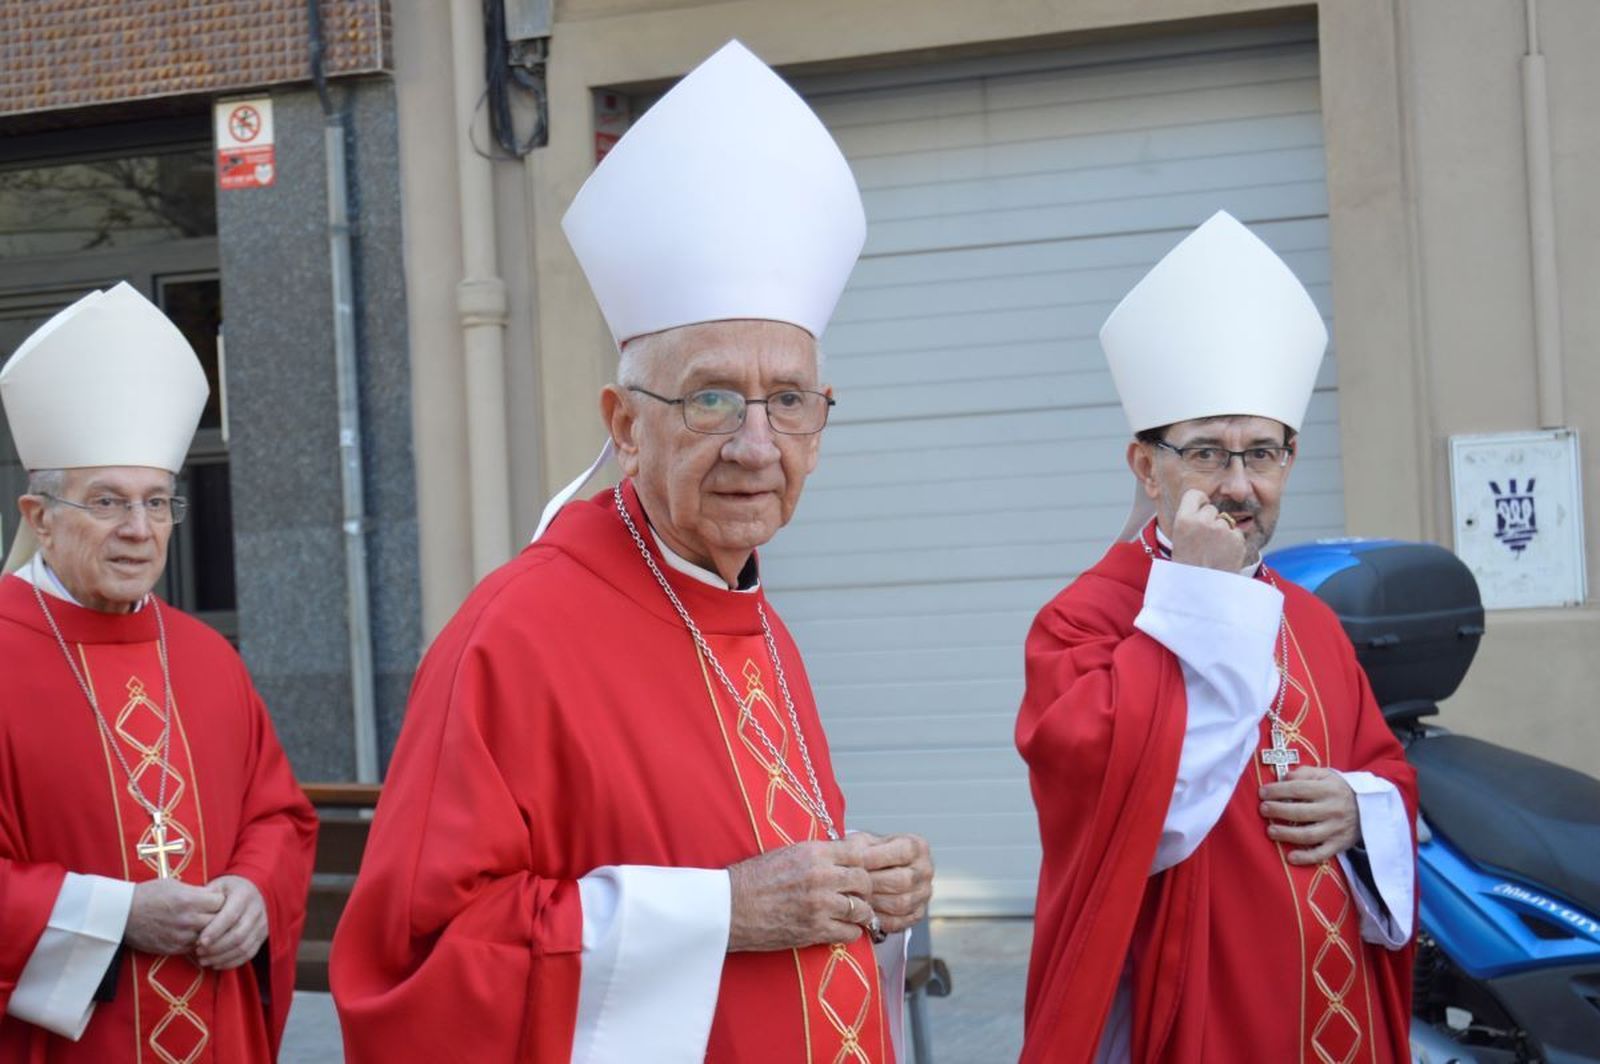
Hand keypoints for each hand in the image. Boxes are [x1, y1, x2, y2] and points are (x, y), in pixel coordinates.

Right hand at [125, 879, 223, 955]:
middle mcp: (187, 919)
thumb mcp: (174, 885)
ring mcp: (181, 936)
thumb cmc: (148, 894)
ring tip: (208, 924)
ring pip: (210, 936)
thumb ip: (196, 892)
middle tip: (218, 913)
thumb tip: (216, 896)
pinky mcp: (174, 949)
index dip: (221, 900)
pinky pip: (196, 947)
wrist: (122, 914)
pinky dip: (199, 941)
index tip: (218, 899)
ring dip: (211, 931)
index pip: (221, 902)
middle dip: (220, 916)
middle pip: (219, 921)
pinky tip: (196, 934)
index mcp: (189, 900)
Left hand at [194, 875, 268, 969]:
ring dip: (222, 957)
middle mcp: (257, 910)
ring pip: (243, 947)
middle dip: (216, 947)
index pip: (231, 916)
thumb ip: (206, 897)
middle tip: (198, 952)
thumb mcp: (219, 885)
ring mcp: (262, 924)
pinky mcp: (263, 936)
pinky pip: (249, 954)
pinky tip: (216, 964)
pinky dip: (232, 962)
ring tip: (204, 960)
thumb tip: (191, 913)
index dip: (215, 931)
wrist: (254, 890)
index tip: (199, 942)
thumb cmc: (230, 889)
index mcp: (244, 895)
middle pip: (238, 935)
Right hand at [728, 837, 874, 951]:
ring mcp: (820, 904)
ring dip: (860, 913)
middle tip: (857, 895)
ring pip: (862, 909)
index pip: (857, 854)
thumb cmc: (753, 879)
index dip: (860, 864)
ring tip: (851, 914)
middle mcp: (821, 876)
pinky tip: (840, 928)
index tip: (856, 871)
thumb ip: (817, 854)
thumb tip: (843, 857)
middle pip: (864, 881)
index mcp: (813, 853)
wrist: (730, 907)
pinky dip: (850, 932)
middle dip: (864, 889)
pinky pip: (850, 933)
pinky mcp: (815, 930)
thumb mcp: (787, 853)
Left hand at [859, 832, 933, 933]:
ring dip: (875, 903)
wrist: (880, 871)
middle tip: (852, 884)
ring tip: (856, 898)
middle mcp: (925, 870)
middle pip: (903, 881)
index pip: (902, 852)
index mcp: (917, 847)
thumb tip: (849, 856)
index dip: (877, 857)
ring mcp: (923, 894)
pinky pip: (899, 921)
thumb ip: (859, 847)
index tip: (855, 861)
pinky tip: (865, 912)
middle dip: (873, 883)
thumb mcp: (866, 843)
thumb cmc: (871, 854)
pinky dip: (879, 919)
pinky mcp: (917, 913)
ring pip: (901, 904)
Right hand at [1168, 489, 1248, 571]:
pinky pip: (1236, 534)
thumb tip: (1206, 506)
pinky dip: (1233, 543)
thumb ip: (1191, 519)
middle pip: (1212, 509)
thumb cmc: (1187, 565)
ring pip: (1226, 522)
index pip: (1195, 494)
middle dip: (1211, 520)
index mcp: (1184, 519)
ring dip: (1223, 533)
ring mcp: (1222, 530)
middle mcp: (1203, 521)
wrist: (1200, 591)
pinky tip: (1223, 556)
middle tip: (1204, 541)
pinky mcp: (1237, 539)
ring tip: (1213, 551)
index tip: (1199, 510)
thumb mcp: (1180, 538)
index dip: (1199, 502)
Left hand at [1260, 766, 1360, 865]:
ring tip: (1270, 831)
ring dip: (1286, 834)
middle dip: (1278, 811)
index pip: (1298, 789)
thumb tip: (1284, 778)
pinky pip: (1321, 854)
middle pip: (1301, 812)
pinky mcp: (1339, 845)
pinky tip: (1290, 857)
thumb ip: (1304, 773)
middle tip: (1263, 809)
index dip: (1277, 791)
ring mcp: (1336, 829)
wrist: (1368, 808)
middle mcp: (1333, 809)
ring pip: (1308, 835)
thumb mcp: (1325, 775)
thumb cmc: (1337, 789)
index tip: (1262, 793)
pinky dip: (1305, 857)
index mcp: (1328, 789)